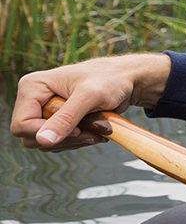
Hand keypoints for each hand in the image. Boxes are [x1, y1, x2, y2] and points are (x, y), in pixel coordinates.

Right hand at [12, 53, 170, 150]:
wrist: (126, 80)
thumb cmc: (109, 80)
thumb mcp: (89, 97)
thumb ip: (66, 118)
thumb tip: (43, 140)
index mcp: (31, 87)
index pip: (21, 125)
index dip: (46, 133)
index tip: (78, 129)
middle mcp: (33, 100)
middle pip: (33, 138)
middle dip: (64, 139)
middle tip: (91, 131)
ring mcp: (44, 112)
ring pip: (47, 143)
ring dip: (74, 141)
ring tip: (97, 128)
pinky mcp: (57, 121)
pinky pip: (59, 142)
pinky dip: (78, 141)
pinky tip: (95, 131)